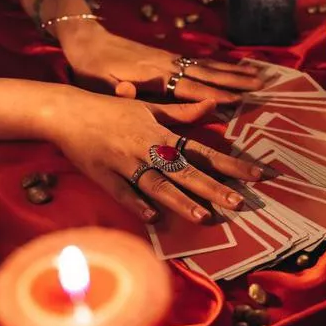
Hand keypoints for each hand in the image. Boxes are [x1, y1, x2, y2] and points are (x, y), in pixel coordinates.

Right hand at [51, 88, 268, 223]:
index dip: (230, 163)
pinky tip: (152, 218)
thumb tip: (212, 106)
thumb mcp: (147, 108)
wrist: (69, 111)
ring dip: (179, 200)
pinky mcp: (103, 175)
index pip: (202, 150)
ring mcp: (124, 162)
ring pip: (156, 183)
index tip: (257, 175)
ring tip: (202, 216)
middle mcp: (146, 148)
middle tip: (238, 203)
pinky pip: (122, 192)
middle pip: (184, 170)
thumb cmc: (110, 110)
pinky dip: (137, 204)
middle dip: (212, 187)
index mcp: (160, 133)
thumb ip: (181, 113)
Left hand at [58, 23, 262, 103]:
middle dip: (236, 81)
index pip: (188, 88)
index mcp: (152, 76)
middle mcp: (166, 64)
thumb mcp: (98, 85)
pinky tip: (235, 66)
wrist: (87, 41)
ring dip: (235, 71)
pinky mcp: (167, 55)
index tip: (237, 102)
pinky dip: (220, 64)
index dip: (212, 96)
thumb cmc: (91, 70)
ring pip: (208, 65)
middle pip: (207, 74)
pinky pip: (200, 61)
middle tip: (263, 87)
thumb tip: (129, 93)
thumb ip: (116, 92)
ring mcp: (169, 58)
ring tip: (261, 75)